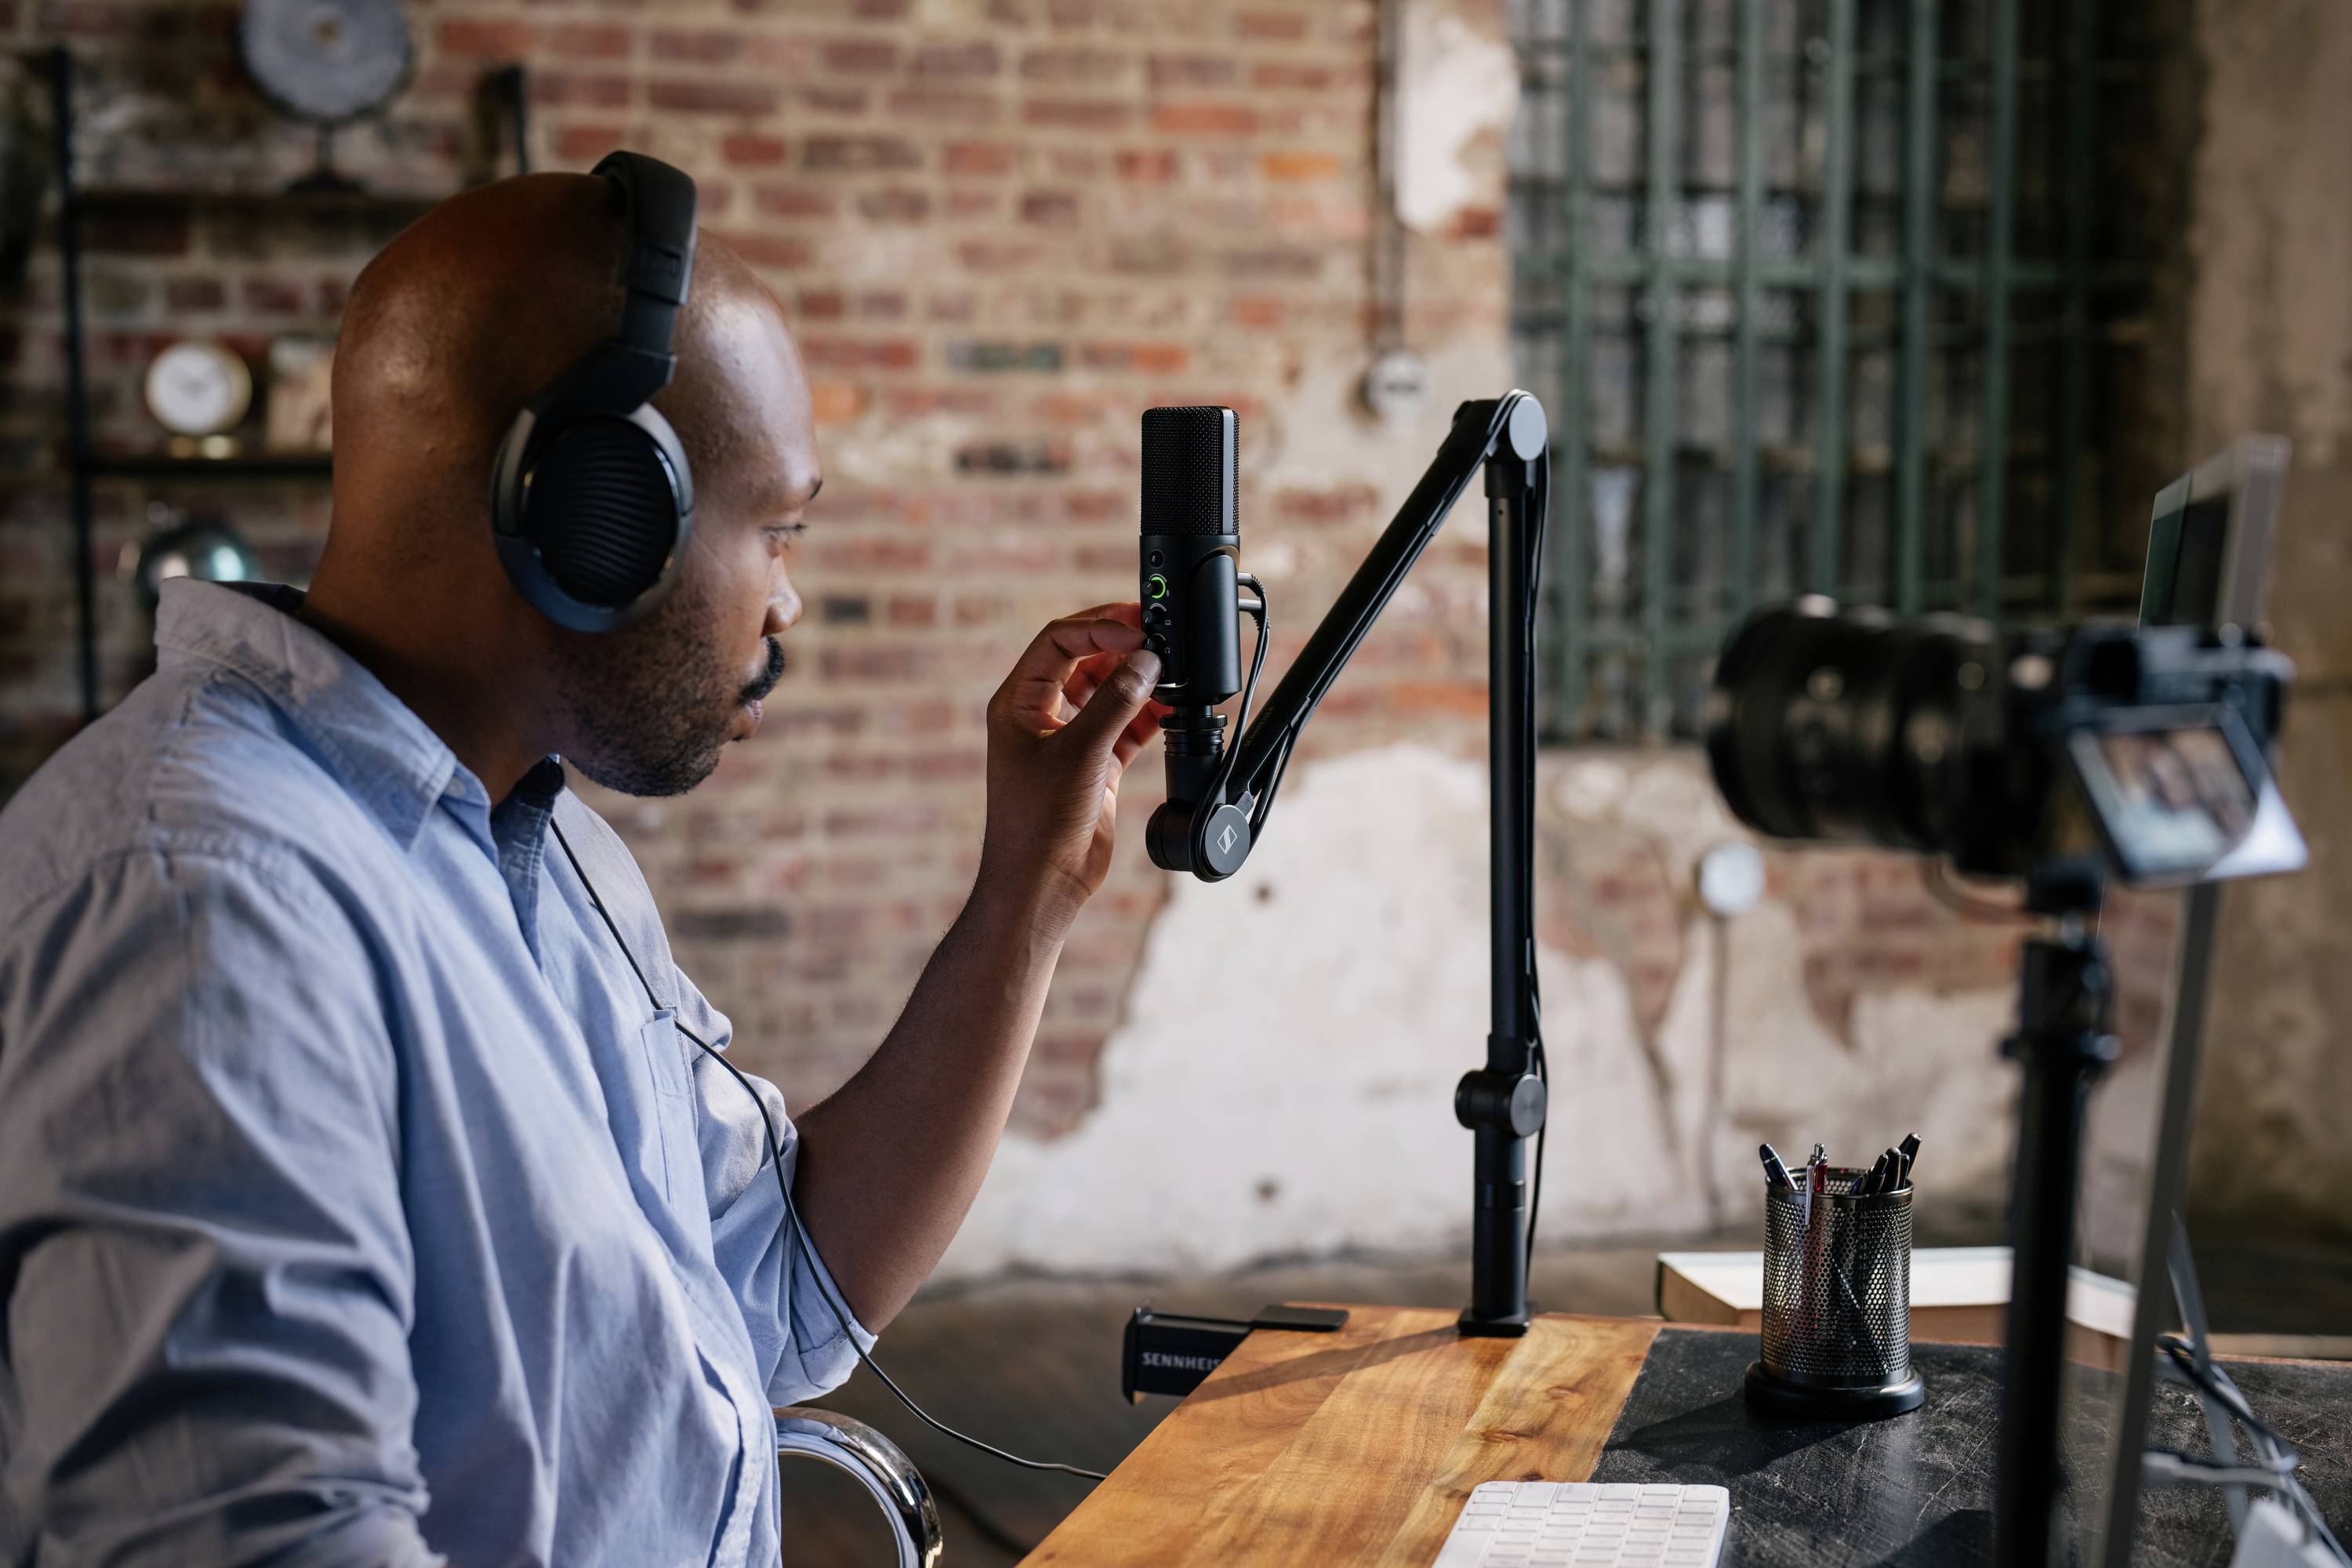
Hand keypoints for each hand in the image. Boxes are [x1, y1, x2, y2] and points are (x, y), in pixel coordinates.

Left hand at [976, 603, 1167, 931]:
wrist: (1043, 883)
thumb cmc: (1038, 821)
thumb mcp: (1079, 752)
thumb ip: (1115, 702)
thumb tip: (1146, 661)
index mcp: (1019, 702)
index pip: (1058, 642)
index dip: (1098, 629)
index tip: (1135, 631)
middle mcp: (1042, 715)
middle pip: (1085, 660)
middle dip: (1122, 647)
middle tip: (1159, 634)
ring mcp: (1071, 739)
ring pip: (1110, 691)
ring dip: (1140, 680)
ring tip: (1172, 669)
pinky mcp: (1097, 764)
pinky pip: (1127, 726)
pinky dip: (1150, 715)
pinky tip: (1173, 707)